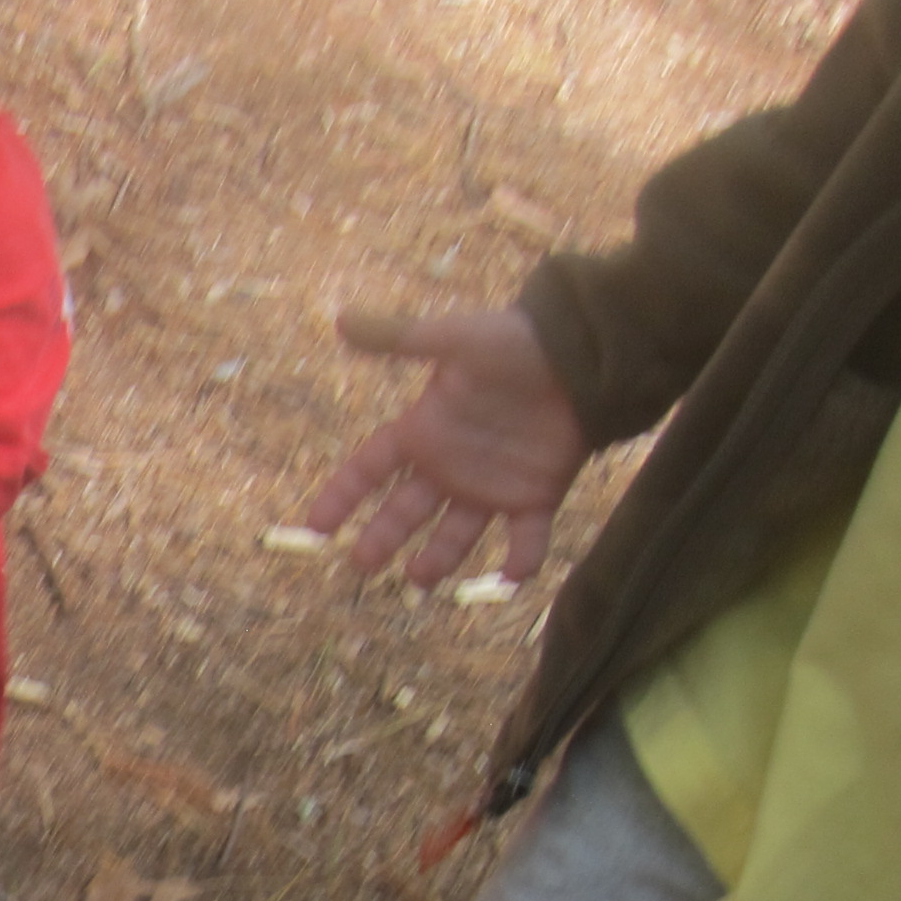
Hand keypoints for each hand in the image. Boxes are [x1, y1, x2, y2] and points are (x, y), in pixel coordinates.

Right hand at [306, 307, 590, 584]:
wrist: (584, 351)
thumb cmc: (516, 342)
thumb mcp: (456, 339)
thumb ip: (401, 339)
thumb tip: (343, 320)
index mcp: (425, 430)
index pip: (371, 469)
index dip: (342, 496)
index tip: (317, 527)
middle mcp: (451, 465)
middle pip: (405, 511)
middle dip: (382, 538)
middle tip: (363, 564)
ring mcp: (492, 485)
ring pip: (457, 533)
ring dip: (438, 559)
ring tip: (420, 580)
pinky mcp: (535, 495)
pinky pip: (526, 538)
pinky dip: (522, 561)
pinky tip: (512, 579)